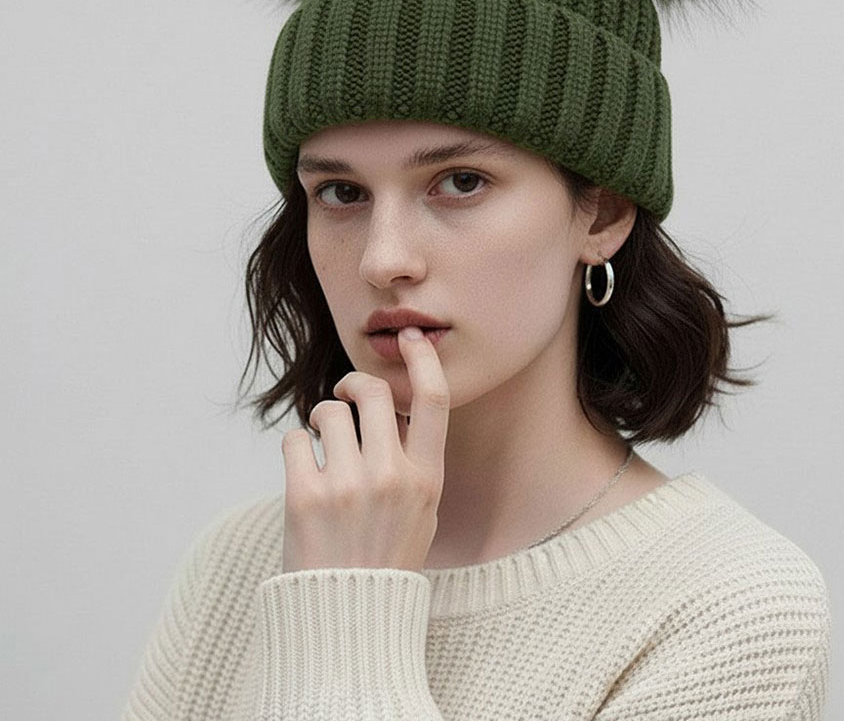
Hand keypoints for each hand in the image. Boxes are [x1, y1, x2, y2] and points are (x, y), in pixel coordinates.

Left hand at [279, 326, 449, 573]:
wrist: (345, 618)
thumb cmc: (385, 557)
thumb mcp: (421, 511)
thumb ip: (414, 460)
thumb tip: (394, 407)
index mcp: (427, 479)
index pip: (436, 400)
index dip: (424, 359)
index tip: (411, 338)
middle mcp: (392, 477)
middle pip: (375, 393)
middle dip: (355, 383)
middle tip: (345, 391)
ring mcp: (348, 486)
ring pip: (329, 411)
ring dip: (322, 419)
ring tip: (322, 447)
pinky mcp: (305, 497)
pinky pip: (295, 439)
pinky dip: (297, 446)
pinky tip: (304, 469)